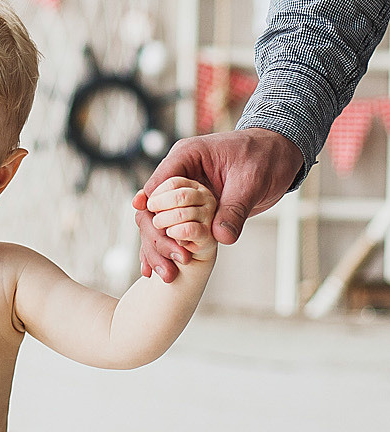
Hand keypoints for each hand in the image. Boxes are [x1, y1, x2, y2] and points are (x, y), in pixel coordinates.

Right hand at [133, 128, 304, 281]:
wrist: (279, 156)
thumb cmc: (264, 158)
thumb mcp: (251, 182)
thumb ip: (234, 209)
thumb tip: (220, 237)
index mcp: (187, 157)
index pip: (158, 184)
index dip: (151, 209)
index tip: (156, 233)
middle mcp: (180, 175)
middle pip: (153, 207)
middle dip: (156, 235)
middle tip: (169, 260)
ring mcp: (184, 193)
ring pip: (159, 222)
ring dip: (160, 247)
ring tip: (165, 274)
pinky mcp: (193, 208)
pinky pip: (175, 228)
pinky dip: (169, 248)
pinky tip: (160, 270)